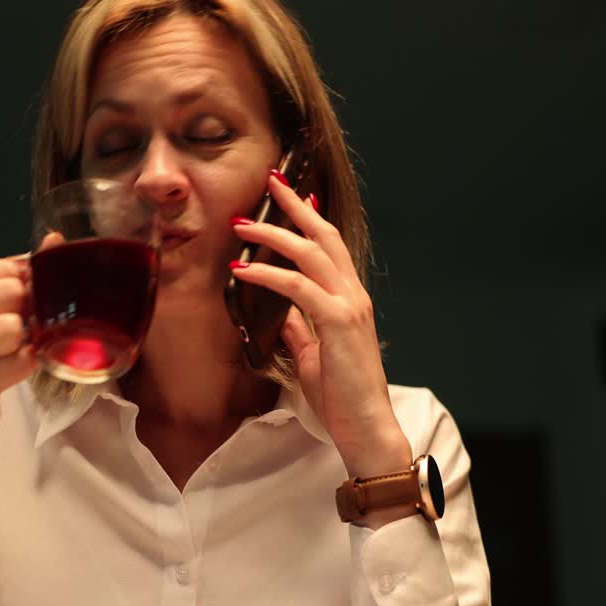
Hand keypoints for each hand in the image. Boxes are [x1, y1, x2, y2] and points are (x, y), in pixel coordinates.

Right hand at [0, 252, 40, 474]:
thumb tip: (55, 240)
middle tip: (22, 332)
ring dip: (26, 341)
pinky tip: (11, 371)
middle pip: (9, 290)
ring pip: (14, 325)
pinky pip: (20, 361)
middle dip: (28, 310)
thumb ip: (13, 278)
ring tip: (13, 352)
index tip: (25, 305)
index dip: (25, 283)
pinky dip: (26, 365)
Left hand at [230, 175, 411, 477]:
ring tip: (242, 222)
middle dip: (294, 205)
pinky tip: (243, 269)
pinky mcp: (338, 322)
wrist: (364, 426)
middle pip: (323, 236)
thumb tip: (280, 310)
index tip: (290, 195)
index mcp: (349, 300)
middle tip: (270, 179)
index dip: (309, 218)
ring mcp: (349, 305)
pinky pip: (298, 287)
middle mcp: (353, 295)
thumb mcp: (313, 355)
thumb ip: (299, 328)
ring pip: (311, 253)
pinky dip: (268, 273)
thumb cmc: (341, 396)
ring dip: (273, 233)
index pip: (330, 247)